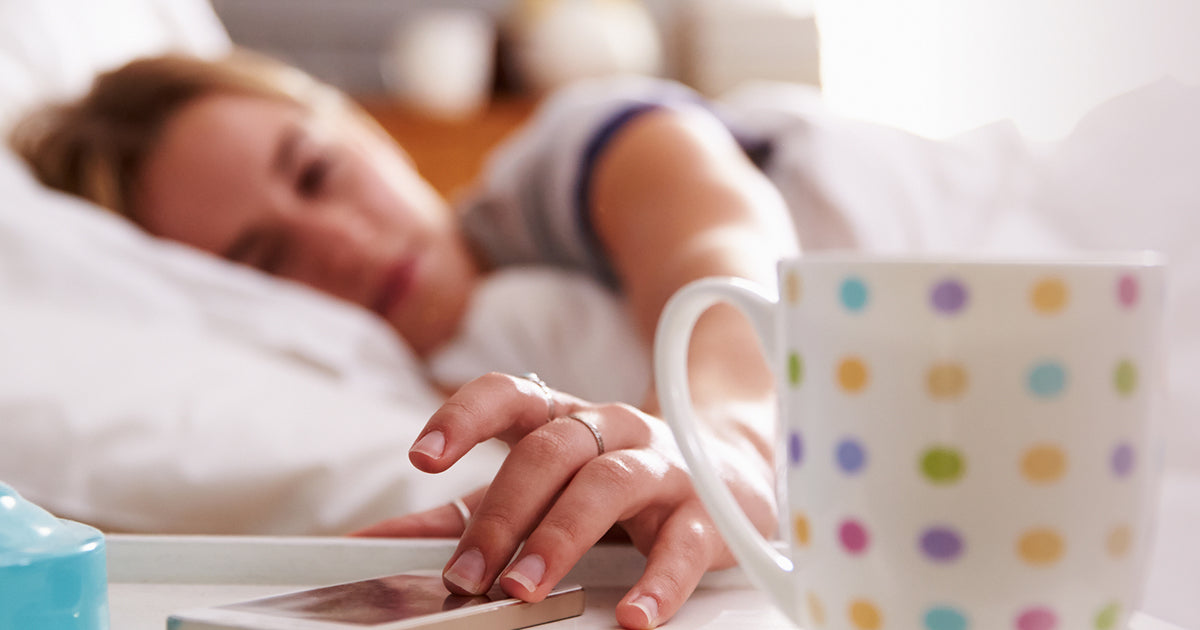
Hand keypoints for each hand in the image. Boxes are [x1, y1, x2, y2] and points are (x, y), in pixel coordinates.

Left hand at [354, 372, 776, 629]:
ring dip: (560, 535)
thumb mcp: (538, 491)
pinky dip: (658, 581)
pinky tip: (633, 615)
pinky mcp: (709, 511)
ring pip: (609, 481)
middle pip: (551, 450)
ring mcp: (663, 465)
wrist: (731, 473)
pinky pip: (683, 542)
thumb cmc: (618, 484)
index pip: (512, 394)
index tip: (423, 456)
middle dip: (503, 512)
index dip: (465, 416)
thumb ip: (461, 514)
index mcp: (565, 418)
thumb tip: (373, 540)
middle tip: (467, 572)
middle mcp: (613, 430)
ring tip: (525, 586)